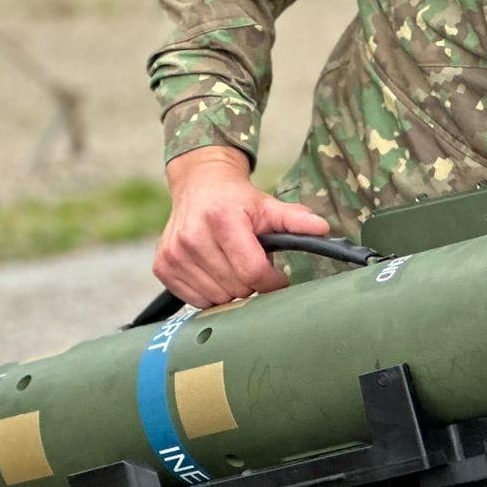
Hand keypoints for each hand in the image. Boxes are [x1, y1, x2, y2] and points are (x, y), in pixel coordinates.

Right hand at [154, 146, 330, 307]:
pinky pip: (195, 301)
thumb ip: (295, 219)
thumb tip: (323, 229)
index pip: (252, 272)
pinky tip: (215, 272)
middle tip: (253, 264)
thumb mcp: (268, 205)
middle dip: (252, 283)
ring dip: (232, 289)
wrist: (199, 185)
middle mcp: (192, 236)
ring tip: (234, 265)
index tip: (279, 277)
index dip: (272, 281)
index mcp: (222, 220)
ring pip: (216, 298)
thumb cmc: (237, 200)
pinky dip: (211, 293)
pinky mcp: (163, 266)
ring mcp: (174, 253)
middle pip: (236, 288)